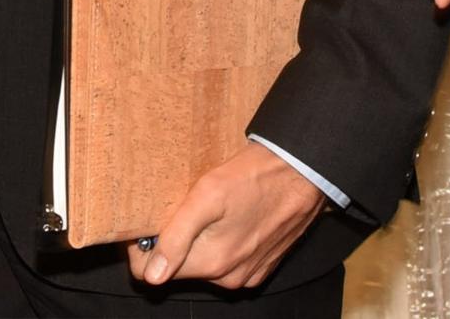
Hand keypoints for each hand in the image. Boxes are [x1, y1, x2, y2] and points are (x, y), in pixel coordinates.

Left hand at [128, 142, 325, 290]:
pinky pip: (229, 262)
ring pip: (204, 264)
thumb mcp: (207, 195)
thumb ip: (176, 237)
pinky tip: (233, 217)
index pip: (151, 273)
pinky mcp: (262, 266)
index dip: (144, 246)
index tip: (152, 221)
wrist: (305, 171)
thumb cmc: (256, 176)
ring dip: (201, 241)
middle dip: (175, 241)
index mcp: (211, 262)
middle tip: (185, 206)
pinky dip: (225, 243)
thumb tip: (152, 276)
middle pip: (179, 268)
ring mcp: (247, 274)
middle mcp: (228, 277)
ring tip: (213, 208)